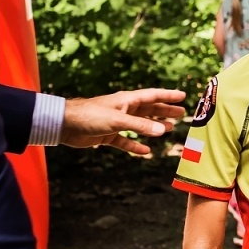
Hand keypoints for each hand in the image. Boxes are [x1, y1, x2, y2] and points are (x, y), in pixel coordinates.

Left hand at [60, 88, 186, 155]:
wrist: (65, 124)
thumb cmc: (89, 115)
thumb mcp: (117, 120)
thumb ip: (140, 126)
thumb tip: (162, 130)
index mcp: (127, 100)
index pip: (153, 96)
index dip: (168, 96)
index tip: (183, 96)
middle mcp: (124, 109)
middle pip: (149, 109)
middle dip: (165, 110)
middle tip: (182, 113)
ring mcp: (116, 122)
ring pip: (140, 125)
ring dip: (154, 126)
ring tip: (169, 128)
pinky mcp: (108, 135)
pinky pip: (126, 141)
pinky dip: (136, 146)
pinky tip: (146, 152)